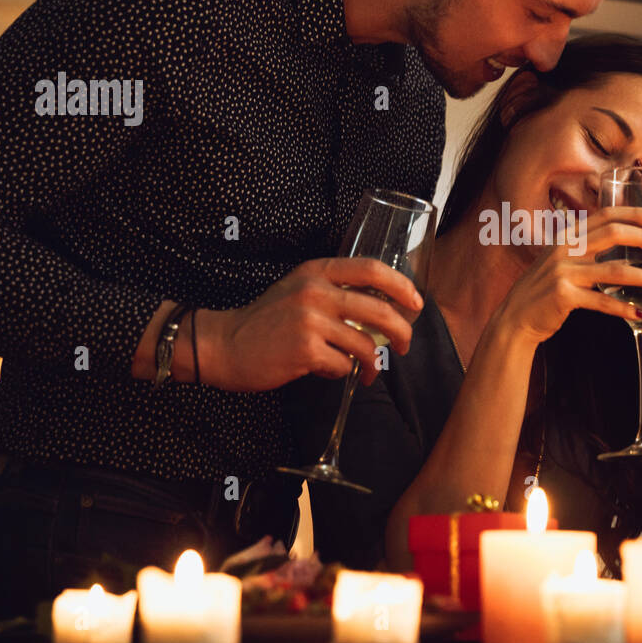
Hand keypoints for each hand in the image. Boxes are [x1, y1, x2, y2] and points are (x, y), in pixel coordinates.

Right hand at [198, 258, 423, 391]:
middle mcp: (316, 291)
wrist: (225, 344)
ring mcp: (310, 320)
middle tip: (404, 346)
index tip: (416, 304)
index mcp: (317, 270)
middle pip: (380, 311)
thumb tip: (381, 308)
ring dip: (373, 363)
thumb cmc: (267, 320)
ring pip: (365, 345)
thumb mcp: (299, 289)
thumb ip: (334, 290)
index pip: (372, 269)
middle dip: (401, 333)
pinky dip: (341, 373)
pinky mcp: (304, 350)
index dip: (402, 286)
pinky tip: (328, 370)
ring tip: (369, 372)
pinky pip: (342, 366)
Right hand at [492, 206, 641, 345]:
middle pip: (613, 233)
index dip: (635, 212)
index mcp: (568, 235)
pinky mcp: (564, 296)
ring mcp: (563, 272)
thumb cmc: (544, 290)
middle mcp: (565, 248)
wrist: (516, 317)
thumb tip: (623, 243)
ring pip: (614, 269)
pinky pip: (602, 300)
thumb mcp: (562, 260)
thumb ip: (587, 249)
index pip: (606, 214)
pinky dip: (625, 308)